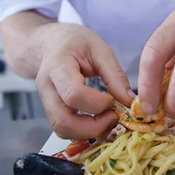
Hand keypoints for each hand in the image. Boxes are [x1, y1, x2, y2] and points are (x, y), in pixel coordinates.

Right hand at [35, 24, 133, 139]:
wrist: (50, 43)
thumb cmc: (75, 42)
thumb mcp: (99, 49)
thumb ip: (115, 75)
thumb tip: (130, 102)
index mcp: (58, 65)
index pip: (74, 94)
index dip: (97, 104)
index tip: (113, 99)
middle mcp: (46, 87)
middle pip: (63, 120)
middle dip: (93, 127)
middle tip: (114, 117)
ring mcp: (45, 101)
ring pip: (61, 129)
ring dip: (88, 132)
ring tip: (108, 119)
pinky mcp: (50, 110)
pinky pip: (64, 128)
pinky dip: (82, 131)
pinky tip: (98, 120)